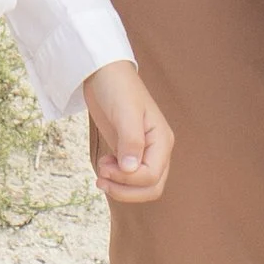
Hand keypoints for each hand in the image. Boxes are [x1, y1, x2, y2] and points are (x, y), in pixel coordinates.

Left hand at [82, 62, 172, 202]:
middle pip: (151, 188)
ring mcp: (144, 151)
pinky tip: (104, 165)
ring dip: (120, 188)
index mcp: (162, 140)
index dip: (127, 180)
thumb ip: (130, 141)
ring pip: (141, 187)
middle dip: (125, 190)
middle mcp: (157, 149)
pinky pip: (130, 177)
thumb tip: (130, 169)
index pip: (152, 176)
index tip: (105, 165)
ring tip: (101, 175)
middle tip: (101, 179)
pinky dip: (116, 180)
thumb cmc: (117, 87)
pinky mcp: (129, 151)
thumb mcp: (125, 112)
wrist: (103, 72)